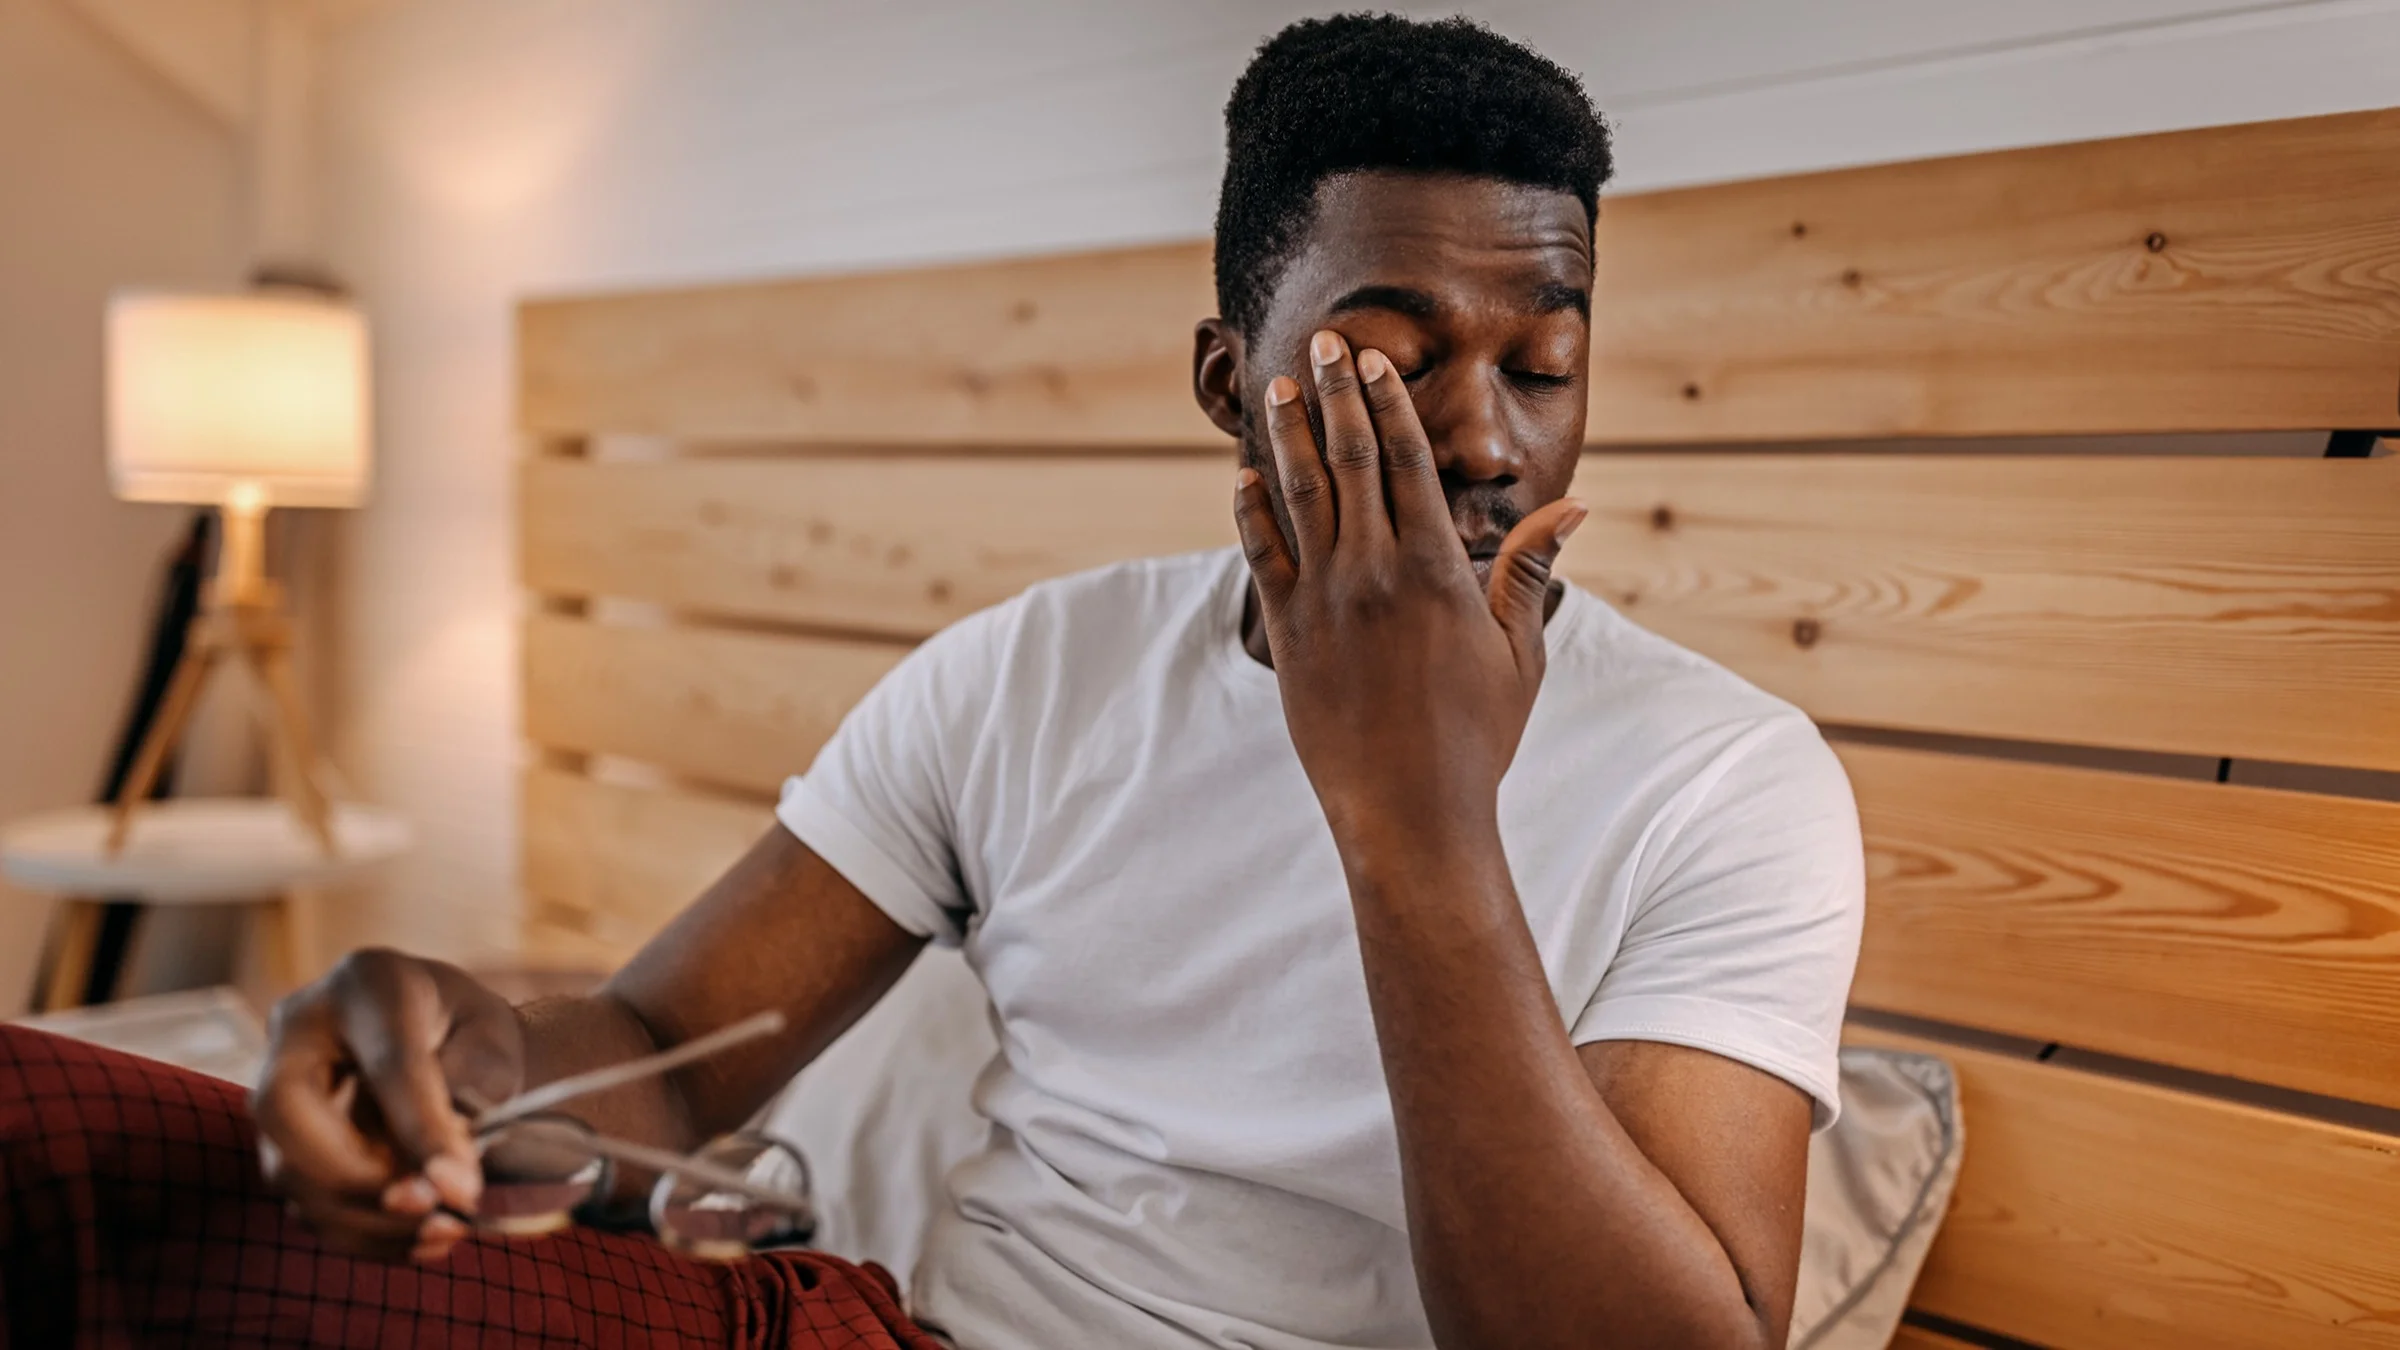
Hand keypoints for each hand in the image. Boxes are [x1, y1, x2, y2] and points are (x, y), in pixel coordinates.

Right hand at [250, 948, 522, 1262]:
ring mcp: (276, 1085)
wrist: (439, 1034)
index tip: (462, 1187)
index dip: (422, 1130)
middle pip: (285, 1110)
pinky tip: (419, 1240)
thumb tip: (446, 1171)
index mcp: (367, 983)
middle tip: (428, 1206)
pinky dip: (359, 1233)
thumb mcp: (489, 1037)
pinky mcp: (280, 1141)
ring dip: (361, 1218)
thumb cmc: (467, 1029)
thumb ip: (473, 1086)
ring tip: (440, 1231)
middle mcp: (300, 1028)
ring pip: (286, 1168)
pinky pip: (302, 1199)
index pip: (387, 1062)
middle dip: (355, 1176)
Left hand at [1232, 329, 1584, 852]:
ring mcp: (1323, 600)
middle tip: (1323, 343)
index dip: (1386, 403)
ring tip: (1281, 387)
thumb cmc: (1477, 737)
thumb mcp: (1520, 651)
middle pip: (1349, 461)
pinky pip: (1262, 555)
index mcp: (1435, 568)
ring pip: (1298, 496)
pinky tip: (1247, 474)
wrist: (1408, 811)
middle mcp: (1372, 572)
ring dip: (1288, 435)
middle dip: (1335, 396)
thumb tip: (1573, 505)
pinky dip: (1252, 510)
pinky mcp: (1288, 633)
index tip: (1372, 360)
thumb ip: (1531, 569)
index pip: (1407, 462)